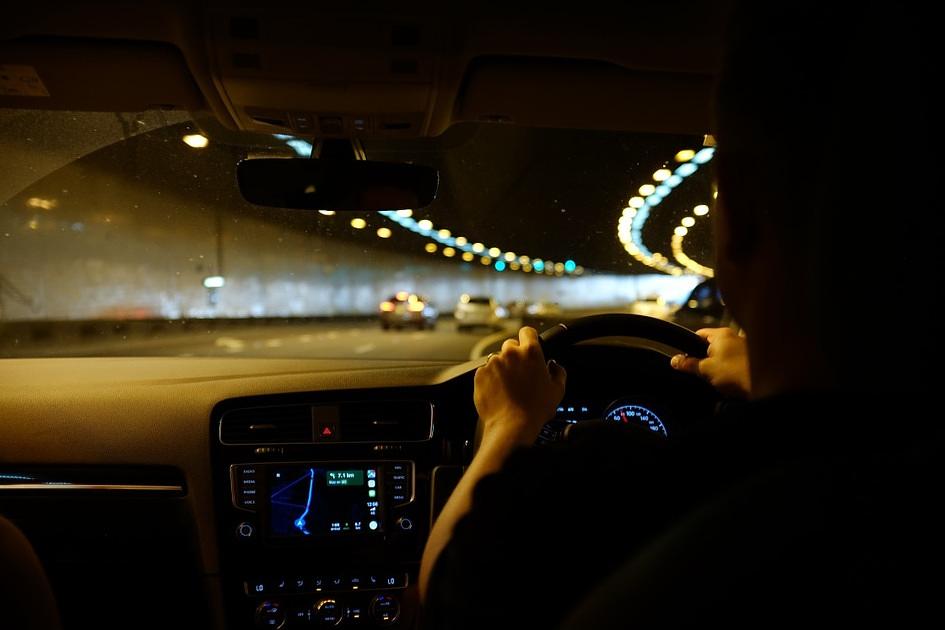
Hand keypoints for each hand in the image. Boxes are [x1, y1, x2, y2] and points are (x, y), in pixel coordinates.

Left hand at [474, 327, 566, 445]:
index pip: (527, 332)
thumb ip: (558, 371)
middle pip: (510, 345)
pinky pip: (485, 371)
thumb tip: (554, 365)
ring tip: (509, 386)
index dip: (529, 338)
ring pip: (497, 359)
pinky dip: (490, 378)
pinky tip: (499, 392)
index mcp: (530, 352)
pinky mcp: (480, 374)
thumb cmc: (535, 410)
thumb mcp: (557, 390)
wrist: (511, 426)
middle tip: (520, 373)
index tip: (529, 345)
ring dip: (502, 368)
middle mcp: (510, 354)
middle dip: (515, 355)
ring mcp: (493, 363)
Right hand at [670, 327, 750, 397]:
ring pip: (723, 354)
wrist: (762, 386)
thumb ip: (688, 364)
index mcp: (721, 334)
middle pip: (711, 345)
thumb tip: (674, 360)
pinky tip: (729, 378)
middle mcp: (734, 336)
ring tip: (716, 377)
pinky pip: (734, 360)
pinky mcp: (751, 358)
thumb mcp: (706, 370)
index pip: (698, 334)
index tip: (686, 359)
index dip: (689, 346)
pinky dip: (729, 368)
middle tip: (701, 371)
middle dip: (704, 358)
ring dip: (718, 364)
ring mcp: (744, 346)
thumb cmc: (735, 374)